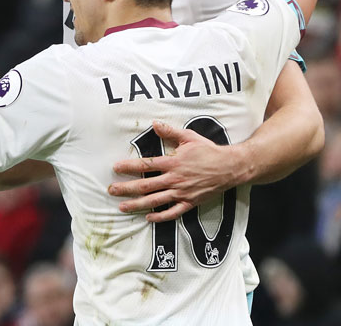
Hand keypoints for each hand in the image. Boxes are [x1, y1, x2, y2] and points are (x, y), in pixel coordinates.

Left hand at [108, 121, 249, 221]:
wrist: (229, 167)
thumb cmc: (208, 150)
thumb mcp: (189, 137)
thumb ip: (170, 132)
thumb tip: (154, 124)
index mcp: (173, 162)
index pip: (146, 165)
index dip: (129, 167)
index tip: (116, 168)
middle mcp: (175, 179)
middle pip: (145, 186)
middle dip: (126, 188)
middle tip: (111, 190)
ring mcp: (182, 192)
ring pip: (155, 201)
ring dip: (137, 205)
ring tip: (122, 207)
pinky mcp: (190, 202)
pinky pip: (173, 212)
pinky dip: (160, 216)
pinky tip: (148, 217)